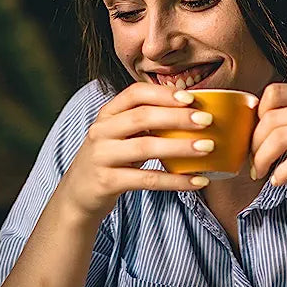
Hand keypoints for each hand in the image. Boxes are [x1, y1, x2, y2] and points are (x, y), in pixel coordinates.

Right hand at [60, 82, 222, 222]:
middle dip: (177, 117)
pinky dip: (175, 180)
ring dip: (180, 146)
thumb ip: (145, 122)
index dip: (163, 93)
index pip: (135, 94)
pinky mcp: (107, 182)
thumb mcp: (119, 135)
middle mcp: (101, 131)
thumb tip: (194, 113)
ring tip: (208, 147)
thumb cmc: (109, 159)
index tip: (192, 97)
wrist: (78, 193)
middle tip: (207, 120)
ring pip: (145, 147)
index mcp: (107, 114)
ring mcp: (102, 156)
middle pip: (142, 117)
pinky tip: (197, 181)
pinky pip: (147, 180)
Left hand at [252, 84, 286, 209]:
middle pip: (271, 119)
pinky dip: (280, 174)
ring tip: (260, 173)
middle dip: (253, 144)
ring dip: (262, 159)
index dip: (256, 117)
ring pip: (280, 138)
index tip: (253, 137)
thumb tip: (255, 125)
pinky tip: (278, 181)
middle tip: (253, 162)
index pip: (273, 92)